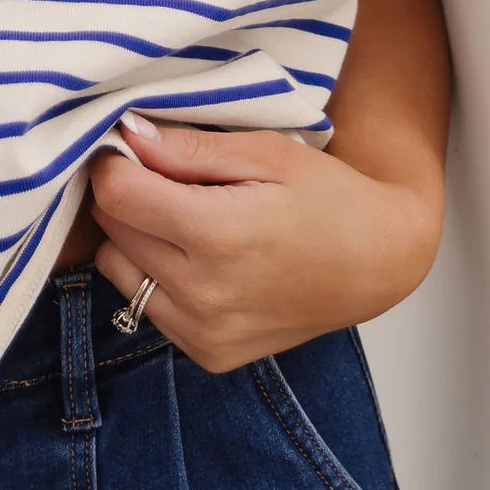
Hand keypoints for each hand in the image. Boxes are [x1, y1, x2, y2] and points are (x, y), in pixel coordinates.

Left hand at [89, 113, 440, 372]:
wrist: (376, 262)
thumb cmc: (327, 197)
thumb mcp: (266, 152)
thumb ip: (190, 148)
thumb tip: (127, 135)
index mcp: (220, 236)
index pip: (117, 194)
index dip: (116, 162)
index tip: (134, 148)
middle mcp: (205, 295)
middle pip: (114, 229)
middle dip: (129, 195)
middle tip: (170, 178)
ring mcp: (205, 333)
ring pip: (117, 270)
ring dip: (135, 239)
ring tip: (184, 220)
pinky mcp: (208, 354)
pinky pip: (145, 305)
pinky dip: (156, 277)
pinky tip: (199, 259)